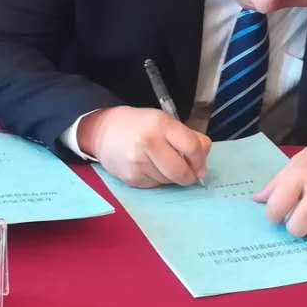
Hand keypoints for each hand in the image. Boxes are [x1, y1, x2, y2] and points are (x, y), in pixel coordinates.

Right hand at [79, 106, 210, 186]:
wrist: (103, 132)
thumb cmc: (140, 126)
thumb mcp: (165, 122)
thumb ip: (188, 137)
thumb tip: (202, 161)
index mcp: (161, 124)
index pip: (192, 147)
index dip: (200, 160)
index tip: (200, 166)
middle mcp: (148, 142)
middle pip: (181, 171)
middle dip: (189, 176)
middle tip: (189, 174)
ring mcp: (137, 162)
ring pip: (169, 181)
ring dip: (171, 177)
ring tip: (160, 164)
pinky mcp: (131, 177)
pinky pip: (155, 185)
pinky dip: (157, 180)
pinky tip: (148, 168)